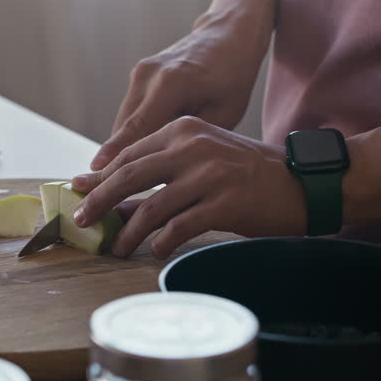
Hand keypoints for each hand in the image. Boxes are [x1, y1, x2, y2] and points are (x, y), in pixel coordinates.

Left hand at [73, 116, 307, 258]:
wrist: (301, 184)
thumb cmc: (248, 174)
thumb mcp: (204, 160)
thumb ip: (163, 174)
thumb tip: (116, 200)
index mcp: (184, 130)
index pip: (130, 153)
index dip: (101, 175)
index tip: (78, 191)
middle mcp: (193, 146)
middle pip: (131, 175)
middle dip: (100, 200)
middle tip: (82, 221)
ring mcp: (209, 173)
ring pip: (152, 205)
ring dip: (129, 231)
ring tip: (117, 248)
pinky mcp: (225, 202)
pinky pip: (180, 226)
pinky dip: (162, 241)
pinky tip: (156, 250)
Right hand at [90, 22, 266, 170]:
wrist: (227, 35)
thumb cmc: (232, 79)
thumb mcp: (222, 115)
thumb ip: (190, 140)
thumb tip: (164, 174)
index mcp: (172, 83)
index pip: (136, 130)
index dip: (115, 158)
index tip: (95, 180)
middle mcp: (148, 75)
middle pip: (122, 130)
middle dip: (112, 164)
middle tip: (103, 197)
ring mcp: (140, 73)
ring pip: (122, 124)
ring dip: (121, 152)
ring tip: (115, 187)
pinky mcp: (138, 76)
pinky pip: (129, 114)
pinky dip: (130, 137)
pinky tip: (134, 162)